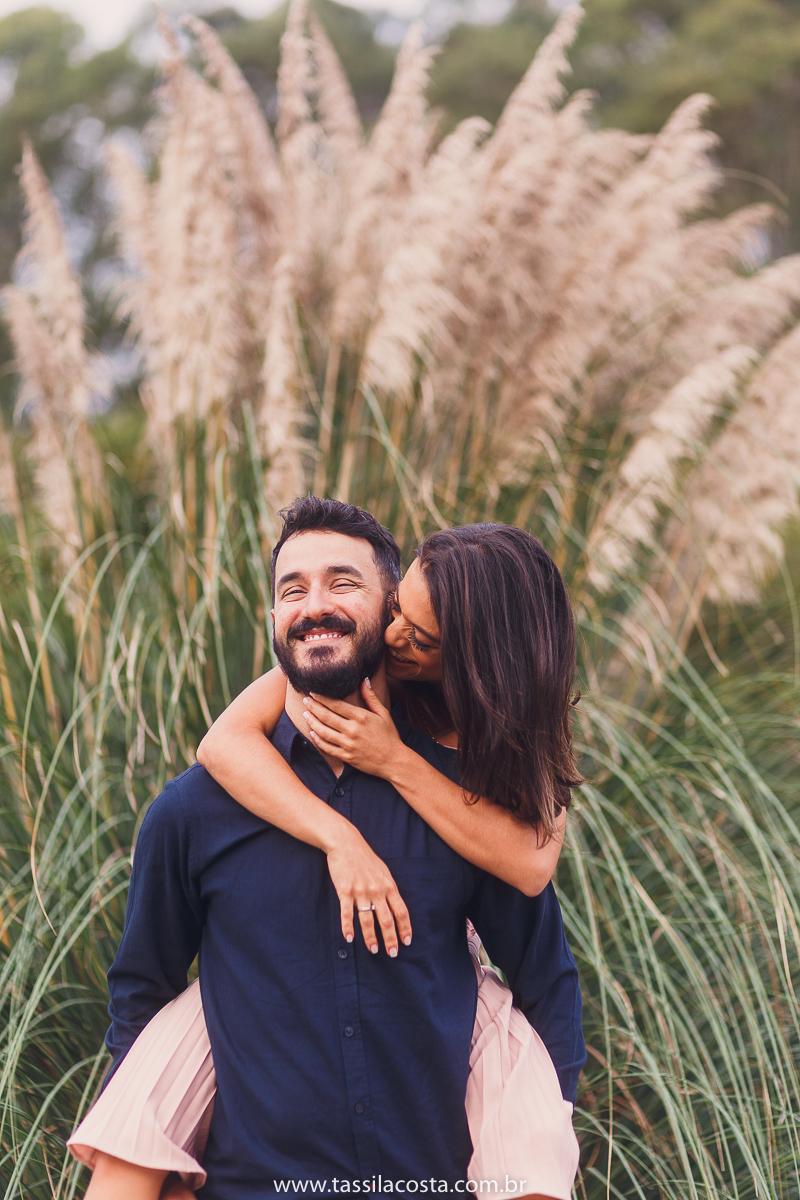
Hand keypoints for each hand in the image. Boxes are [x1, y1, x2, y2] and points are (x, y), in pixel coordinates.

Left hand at [301, 680, 403, 777]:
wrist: (394, 761)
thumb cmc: (390, 736)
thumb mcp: (383, 714)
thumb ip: (371, 697)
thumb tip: (364, 680)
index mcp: (361, 717)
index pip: (336, 705)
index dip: (322, 698)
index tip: (313, 692)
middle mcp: (352, 730)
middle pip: (326, 716)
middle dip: (313, 707)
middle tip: (305, 700)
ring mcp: (348, 744)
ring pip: (323, 732)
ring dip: (312, 722)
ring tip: (305, 715)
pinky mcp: (346, 756)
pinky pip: (327, 748)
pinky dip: (317, 740)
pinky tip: (312, 734)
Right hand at [326, 827, 411, 954]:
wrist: (346, 842)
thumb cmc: (365, 858)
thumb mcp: (383, 871)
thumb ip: (389, 888)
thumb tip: (395, 906)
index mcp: (389, 885)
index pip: (401, 911)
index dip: (405, 928)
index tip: (407, 942)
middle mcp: (377, 890)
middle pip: (387, 919)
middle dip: (391, 938)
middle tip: (393, 953)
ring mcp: (361, 891)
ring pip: (367, 920)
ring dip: (371, 937)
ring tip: (374, 950)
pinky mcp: (345, 890)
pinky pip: (347, 913)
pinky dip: (348, 927)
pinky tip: (349, 938)